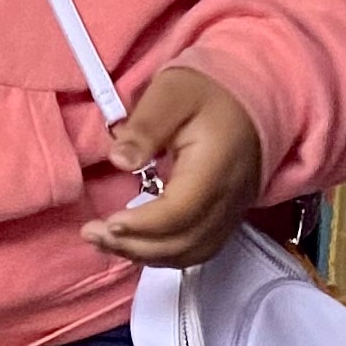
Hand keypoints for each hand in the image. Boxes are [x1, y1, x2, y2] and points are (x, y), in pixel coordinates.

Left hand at [82, 65, 262, 266]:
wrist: (251, 97)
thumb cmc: (207, 91)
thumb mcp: (171, 92)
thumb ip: (145, 126)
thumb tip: (119, 160)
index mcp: (215, 167)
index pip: (180, 211)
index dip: (142, 225)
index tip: (107, 222)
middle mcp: (229, 198)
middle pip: (184, 241)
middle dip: (135, 246)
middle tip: (93, 234)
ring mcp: (231, 211)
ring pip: (190, 252)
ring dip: (146, 254)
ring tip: (106, 241)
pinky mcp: (227, 217)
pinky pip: (198, 249)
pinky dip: (165, 254)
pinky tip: (136, 244)